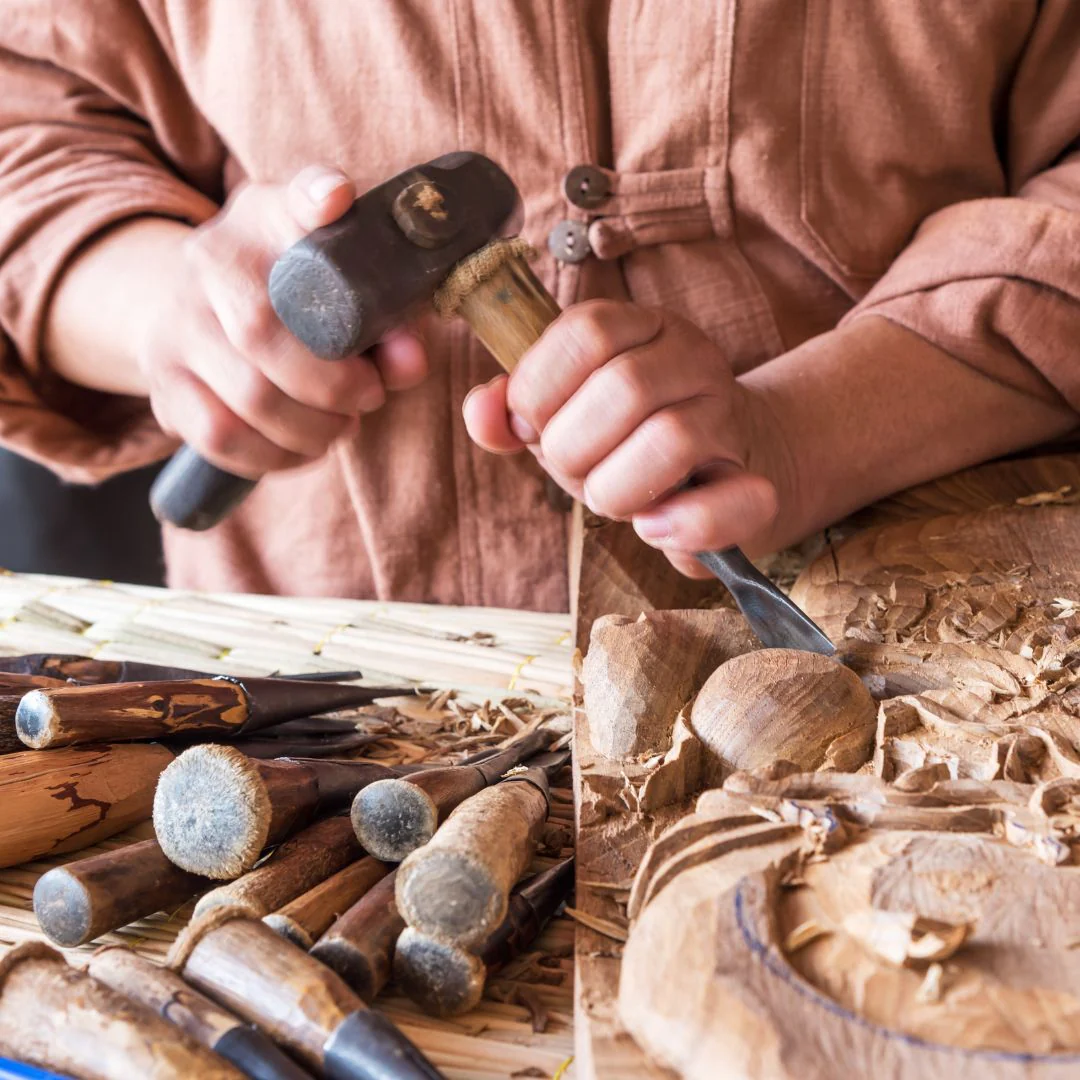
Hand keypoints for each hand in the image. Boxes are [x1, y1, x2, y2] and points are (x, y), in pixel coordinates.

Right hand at [138, 166, 427, 477]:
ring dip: (313, 428)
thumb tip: (411, 361)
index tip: (336, 200)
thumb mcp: (346, 289)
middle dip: (334, 384)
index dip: (311, 197)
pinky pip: (221, 437)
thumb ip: (391, 321)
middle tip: (369, 396)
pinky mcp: (164, 385)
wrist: (198, 313)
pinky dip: (276, 456)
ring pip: (248, 396)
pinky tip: (304, 448)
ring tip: (340, 426)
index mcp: (264, 217)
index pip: (286, 198)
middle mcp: (208, 259)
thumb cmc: (300, 302)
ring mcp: (177, 324)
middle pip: (263, 330)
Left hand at [463, 300, 785, 577]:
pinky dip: (679, 524)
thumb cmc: (631, 438)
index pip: (587, 331)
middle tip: (574, 470)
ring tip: (612, 498)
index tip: (531, 426)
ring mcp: (730, 421)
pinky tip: (653, 527)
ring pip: (671, 438)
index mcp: (643, 328)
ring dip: (616, 488)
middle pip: (623, 387)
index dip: (540, 387)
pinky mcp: (757, 487)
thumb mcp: (566, 414)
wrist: (728, 468)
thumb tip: (481, 411)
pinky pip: (724, 505)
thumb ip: (514, 411)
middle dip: (573, 447)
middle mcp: (694, 360)